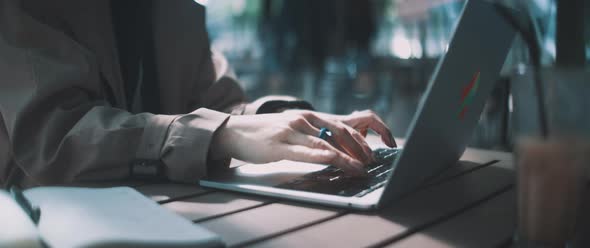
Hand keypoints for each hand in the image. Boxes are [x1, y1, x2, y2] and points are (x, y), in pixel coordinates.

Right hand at [210, 110, 394, 174]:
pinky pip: (307, 152)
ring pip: (326, 143)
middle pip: (339, 132)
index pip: (340, 125)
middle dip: (359, 148)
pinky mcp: (280, 146)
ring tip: (360, 168)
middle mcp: (302, 120)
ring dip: (347, 157)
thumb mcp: (290, 128)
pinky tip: (336, 162)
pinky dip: (325, 157)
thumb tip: (331, 147)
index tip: (370, 152)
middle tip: (370, 162)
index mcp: (307, 116)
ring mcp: (291, 132)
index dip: (358, 139)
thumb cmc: (263, 133)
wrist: (233, 131)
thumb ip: (310, 134)